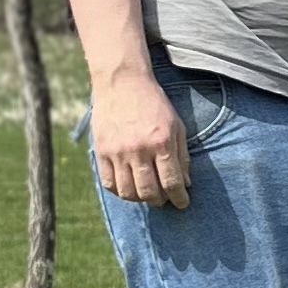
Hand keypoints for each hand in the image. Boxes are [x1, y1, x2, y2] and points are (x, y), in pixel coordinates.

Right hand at [90, 63, 189, 208]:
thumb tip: (185, 184)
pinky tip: (128, 187)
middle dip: (160, 201)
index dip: (179, 198)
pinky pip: (109, 183)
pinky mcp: (101, 151)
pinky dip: (120, 191)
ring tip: (146, 194)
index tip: (182, 204)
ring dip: (139, 199)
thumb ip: (182, 155)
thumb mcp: (176, 126)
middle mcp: (139, 149)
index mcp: (161, 142)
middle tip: (163, 199)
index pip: (171, 182)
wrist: (123, 83)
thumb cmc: (154, 104)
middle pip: (149, 192)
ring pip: (128, 192)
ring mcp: (118, 152)